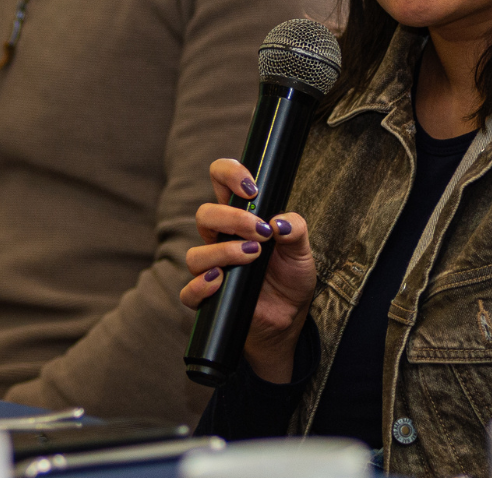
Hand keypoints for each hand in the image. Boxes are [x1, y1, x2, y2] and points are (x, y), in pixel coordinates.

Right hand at [177, 157, 316, 382]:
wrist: (288, 318)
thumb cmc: (290, 278)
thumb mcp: (302, 251)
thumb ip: (295, 230)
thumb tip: (279, 222)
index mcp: (239, 218)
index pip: (220, 181)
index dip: (228, 173)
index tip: (251, 188)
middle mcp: (220, 239)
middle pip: (205, 215)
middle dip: (231, 218)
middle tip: (261, 232)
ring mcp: (211, 268)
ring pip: (196, 254)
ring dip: (224, 252)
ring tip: (252, 256)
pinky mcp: (208, 297)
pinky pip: (189, 291)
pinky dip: (202, 285)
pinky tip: (221, 281)